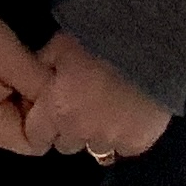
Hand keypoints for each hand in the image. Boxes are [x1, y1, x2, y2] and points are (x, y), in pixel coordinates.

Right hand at [0, 2, 47, 152]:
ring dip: (16, 93)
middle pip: (17, 130)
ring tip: (20, 61)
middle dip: (34, 103)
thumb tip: (66, 102)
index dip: (52, 120)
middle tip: (42, 69)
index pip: (34, 144)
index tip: (58, 89)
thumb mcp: (13, 58)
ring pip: (1, 115)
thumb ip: (42, 86)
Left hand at [25, 28, 172, 163]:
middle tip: (84, 102)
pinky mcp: (139, 142)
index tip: (50, 111)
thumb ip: (44, 66)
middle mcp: (81, 133)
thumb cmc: (100, 38)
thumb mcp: (61, 43)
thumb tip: (36, 80)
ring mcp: (112, 141)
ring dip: (99, 132)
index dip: (41, 124)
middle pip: (67, 144)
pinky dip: (126, 135)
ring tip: (111, 106)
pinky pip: (125, 147)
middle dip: (71, 128)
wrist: (150, 40)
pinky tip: (132, 113)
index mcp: (57, 110)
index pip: (35, 137)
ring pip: (97, 148)